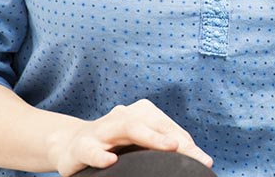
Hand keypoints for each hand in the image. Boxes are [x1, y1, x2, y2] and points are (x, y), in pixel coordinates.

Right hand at [47, 100, 211, 175]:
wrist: (70, 145)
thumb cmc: (114, 146)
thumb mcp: (140, 144)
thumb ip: (166, 148)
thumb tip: (203, 161)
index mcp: (141, 114)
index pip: (168, 127)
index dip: (187, 143)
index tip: (204, 160)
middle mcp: (123, 116)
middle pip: (153, 124)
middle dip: (176, 139)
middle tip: (193, 154)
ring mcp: (102, 129)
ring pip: (128, 127)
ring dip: (150, 137)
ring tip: (171, 147)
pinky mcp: (81, 146)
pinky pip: (91, 149)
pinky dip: (101, 155)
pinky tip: (111, 161)